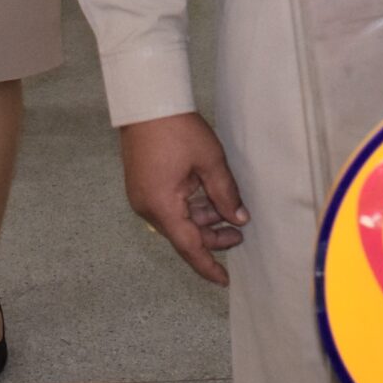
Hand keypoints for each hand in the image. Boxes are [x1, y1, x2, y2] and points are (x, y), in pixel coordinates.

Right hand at [119, 113, 248, 286]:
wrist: (146, 103)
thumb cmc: (177, 129)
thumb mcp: (210, 161)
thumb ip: (226, 194)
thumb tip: (239, 220)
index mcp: (162, 206)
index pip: (189, 246)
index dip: (208, 265)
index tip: (224, 280)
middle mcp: (148, 207)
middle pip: (184, 234)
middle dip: (212, 236)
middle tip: (240, 233)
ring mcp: (143, 197)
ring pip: (178, 219)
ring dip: (203, 219)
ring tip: (230, 211)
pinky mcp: (144, 186)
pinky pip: (170, 206)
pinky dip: (190, 206)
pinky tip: (210, 198)